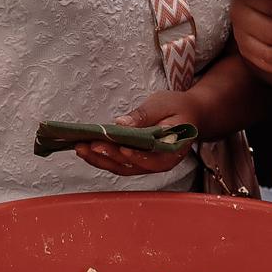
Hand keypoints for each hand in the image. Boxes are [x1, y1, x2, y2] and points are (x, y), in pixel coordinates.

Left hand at [74, 90, 198, 176]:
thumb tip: (121, 124)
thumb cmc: (178, 108)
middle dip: (108, 156)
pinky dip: (103, 158)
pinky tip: (87, 150)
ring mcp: (147, 164)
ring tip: (80, 148)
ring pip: (121, 167)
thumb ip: (144, 115)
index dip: (135, 155)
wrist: (190, 114)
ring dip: (100, 160)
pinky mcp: (138, 161)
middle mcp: (159, 163)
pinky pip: (119, 163)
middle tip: (88, 145)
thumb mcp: (163, 104)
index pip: (152, 158)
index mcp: (171, 151)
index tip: (119, 148)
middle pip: (131, 165)